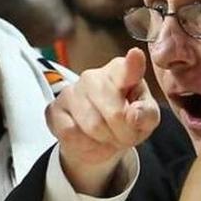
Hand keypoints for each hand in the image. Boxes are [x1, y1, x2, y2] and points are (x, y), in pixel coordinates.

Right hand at [45, 48, 159, 194]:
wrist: (99, 137)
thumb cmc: (126, 119)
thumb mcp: (146, 118)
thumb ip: (146, 114)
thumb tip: (133, 116)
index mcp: (120, 71)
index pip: (127, 68)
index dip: (133, 64)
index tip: (136, 55)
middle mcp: (93, 77)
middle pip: (115, 113)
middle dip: (124, 133)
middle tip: (125, 135)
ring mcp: (70, 91)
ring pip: (93, 126)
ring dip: (106, 140)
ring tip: (108, 135)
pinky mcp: (54, 110)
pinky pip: (72, 134)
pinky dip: (85, 144)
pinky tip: (89, 138)